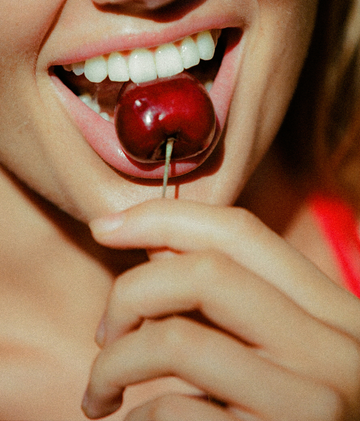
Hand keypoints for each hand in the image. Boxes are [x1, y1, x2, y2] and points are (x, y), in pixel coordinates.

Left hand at [82, 199, 359, 419]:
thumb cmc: (281, 404)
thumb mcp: (276, 342)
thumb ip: (230, 293)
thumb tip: (156, 241)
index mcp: (330, 310)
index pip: (241, 232)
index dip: (163, 217)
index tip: (107, 225)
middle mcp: (332, 350)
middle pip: (206, 273)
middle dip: (131, 292)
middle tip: (105, 332)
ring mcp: (306, 405)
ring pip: (176, 341)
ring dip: (113, 364)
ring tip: (101, 390)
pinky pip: (171, 413)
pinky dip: (134, 418)